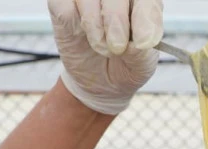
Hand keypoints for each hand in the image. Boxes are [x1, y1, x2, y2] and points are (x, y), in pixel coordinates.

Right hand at [48, 0, 162, 114]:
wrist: (99, 81)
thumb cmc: (126, 65)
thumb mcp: (141, 67)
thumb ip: (142, 54)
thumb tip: (137, 44)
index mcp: (141, 1)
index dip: (145, 16)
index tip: (143, 42)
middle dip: (116, 18)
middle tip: (117, 47)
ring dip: (93, 24)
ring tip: (100, 47)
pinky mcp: (62, 4)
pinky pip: (63, 4)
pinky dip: (71, 21)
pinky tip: (78, 34)